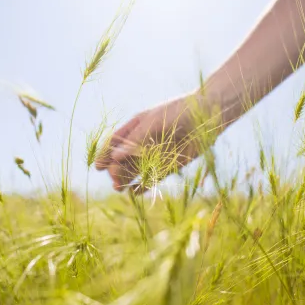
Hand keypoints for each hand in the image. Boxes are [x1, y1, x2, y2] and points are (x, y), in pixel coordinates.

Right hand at [95, 93, 221, 191]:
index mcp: (137, 127)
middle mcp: (144, 142)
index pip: (116, 142)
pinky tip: (135, 192)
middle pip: (123, 159)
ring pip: (135, 170)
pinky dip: (144, 186)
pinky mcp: (170, 165)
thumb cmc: (178, 112)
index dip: (106, 154)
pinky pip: (153, 178)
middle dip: (116, 170)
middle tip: (115, 179)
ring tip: (119, 188)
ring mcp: (156, 154)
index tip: (97, 166)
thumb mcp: (153, 123)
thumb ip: (135, 140)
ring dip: (126, 179)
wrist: (207, 116)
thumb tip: (114, 157)